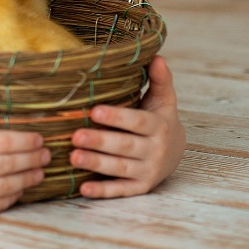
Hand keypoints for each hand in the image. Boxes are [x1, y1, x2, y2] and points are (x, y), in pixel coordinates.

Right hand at [0, 83, 49, 216]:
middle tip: (47, 153)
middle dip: (32, 157)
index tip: (38, 137)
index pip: (3, 142)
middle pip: (11, 163)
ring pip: (8, 185)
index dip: (25, 140)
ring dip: (28, 177)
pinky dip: (13, 196)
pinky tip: (20, 188)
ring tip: (40, 170)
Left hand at [70, 55, 185, 197]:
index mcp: (158, 126)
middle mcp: (155, 150)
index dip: (116, 117)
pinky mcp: (140, 188)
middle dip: (100, 142)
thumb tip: (157, 57)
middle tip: (75, 136)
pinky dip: (103, 191)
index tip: (94, 112)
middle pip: (125, 146)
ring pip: (120, 169)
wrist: (176, 152)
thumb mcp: (163, 100)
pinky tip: (83, 188)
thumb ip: (160, 80)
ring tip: (73, 157)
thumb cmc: (159, 119)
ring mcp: (148, 171)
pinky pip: (120, 190)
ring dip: (97, 164)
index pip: (136, 122)